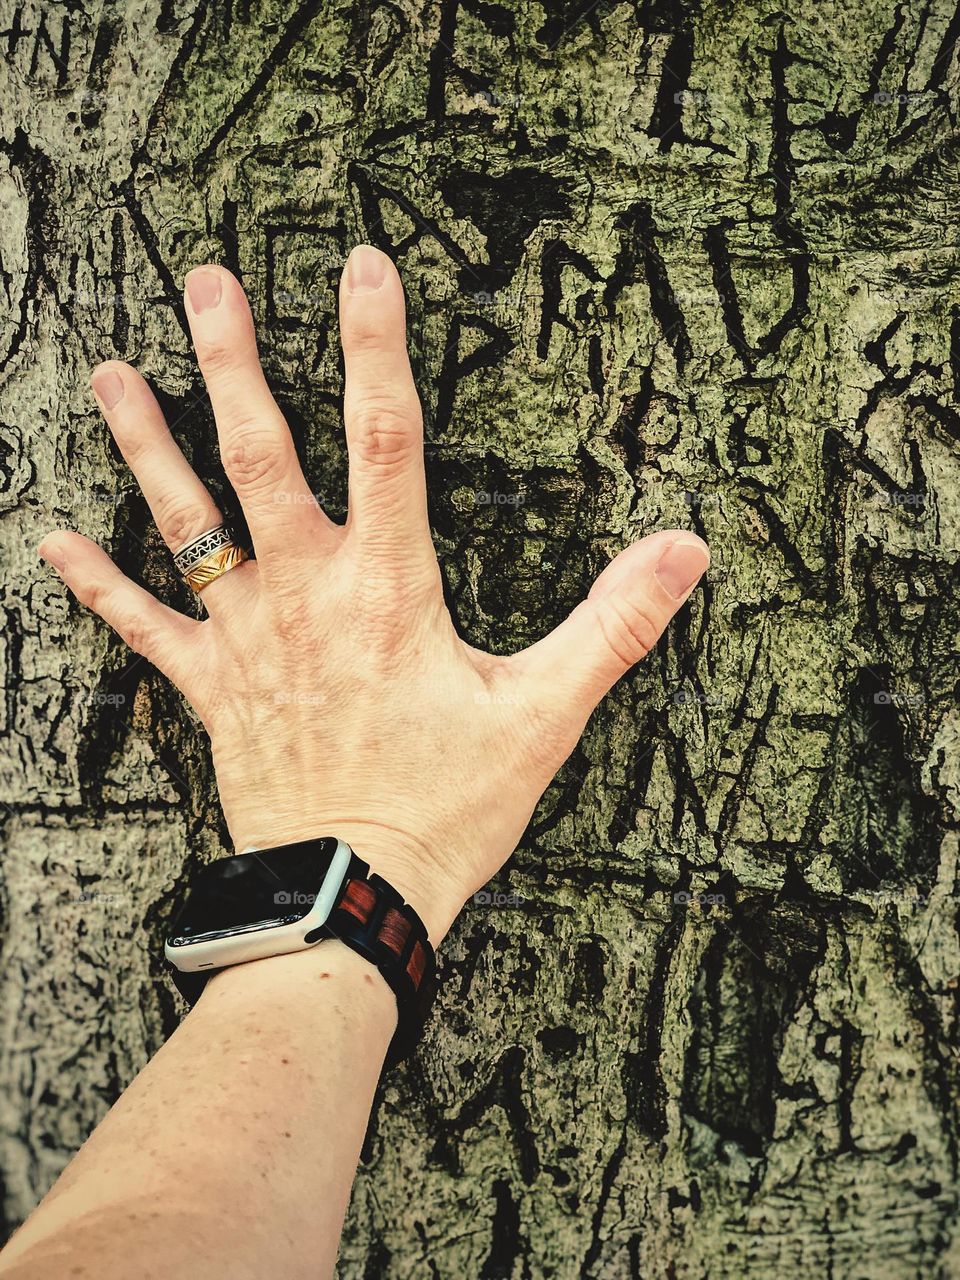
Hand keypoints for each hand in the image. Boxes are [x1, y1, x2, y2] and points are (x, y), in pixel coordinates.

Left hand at [39, 247, 708, 943]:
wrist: (354, 893)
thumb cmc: (448, 807)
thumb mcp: (546, 713)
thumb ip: (613, 623)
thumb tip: (683, 551)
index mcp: (389, 586)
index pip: (387, 437)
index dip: (377, 343)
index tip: (365, 267)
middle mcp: (306, 593)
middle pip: (261, 453)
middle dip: (234, 360)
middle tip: (207, 281)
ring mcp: (248, 638)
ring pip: (188, 521)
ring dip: (147, 444)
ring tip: (112, 373)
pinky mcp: (212, 688)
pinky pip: (142, 627)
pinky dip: (96, 584)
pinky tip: (50, 540)